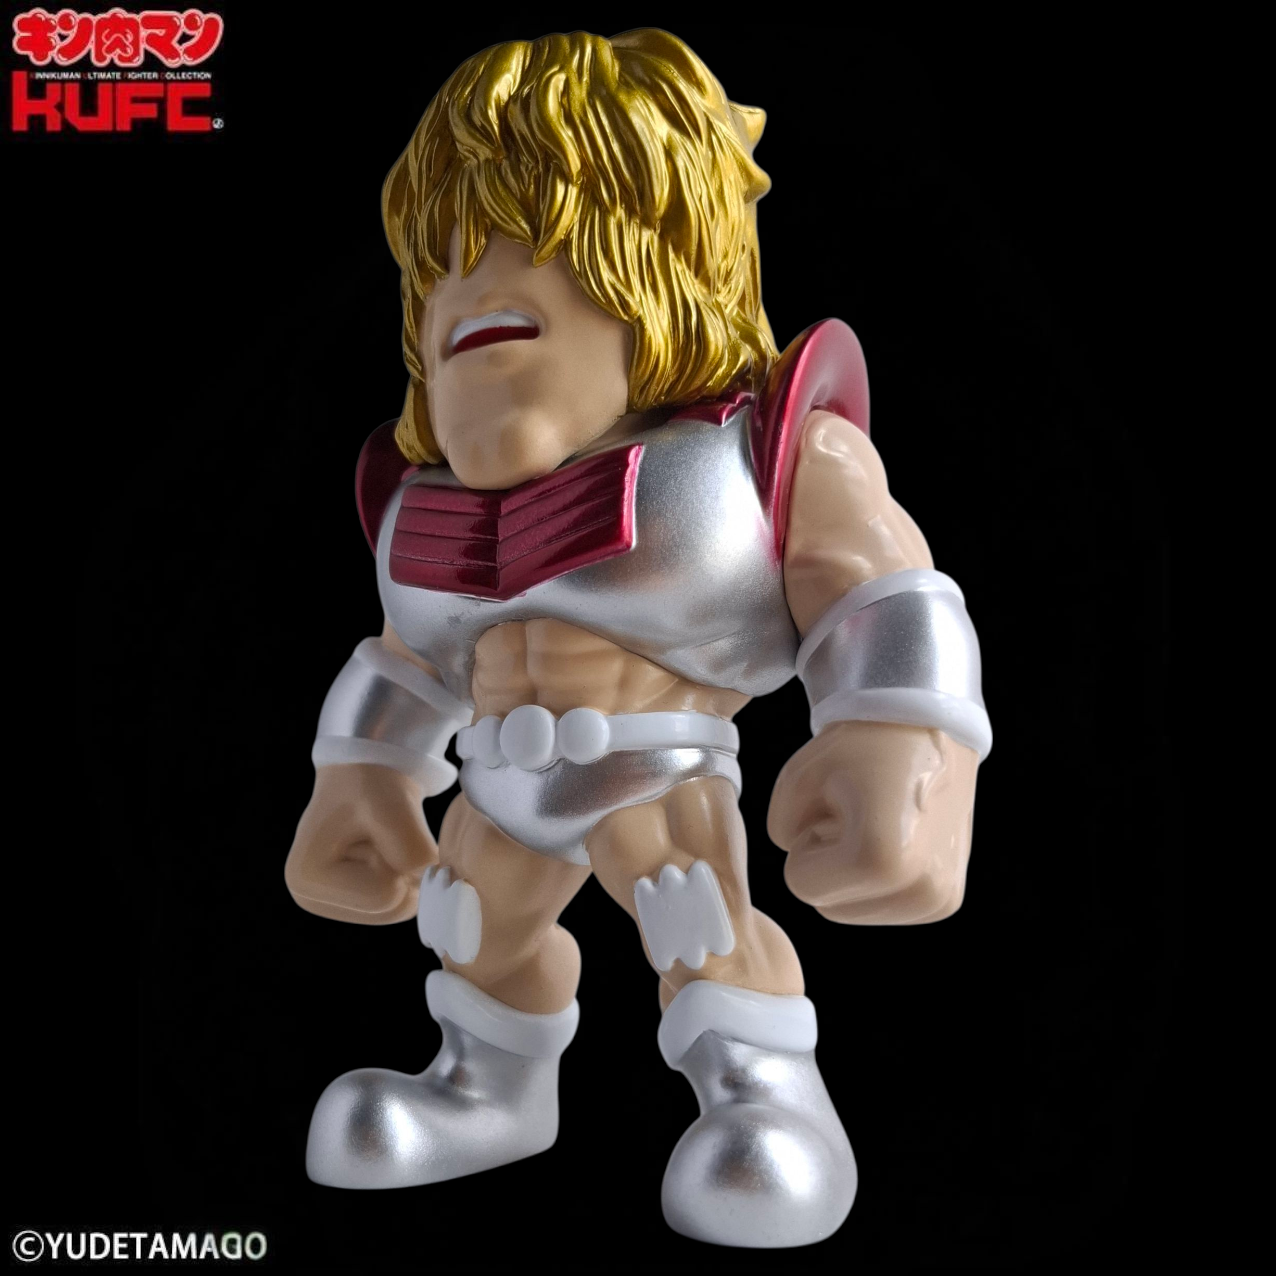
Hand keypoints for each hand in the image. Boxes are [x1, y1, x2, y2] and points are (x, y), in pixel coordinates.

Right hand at [285, 764, 437, 923]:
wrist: (366, 771)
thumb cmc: (370, 783)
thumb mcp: (393, 807)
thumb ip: (412, 849)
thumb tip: (432, 885)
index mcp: (306, 879)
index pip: (383, 897)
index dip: (401, 862)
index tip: (386, 827)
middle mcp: (311, 898)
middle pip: (392, 908)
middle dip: (405, 870)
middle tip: (389, 831)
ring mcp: (330, 904)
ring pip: (400, 908)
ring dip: (408, 872)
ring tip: (386, 838)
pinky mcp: (350, 903)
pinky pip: (400, 904)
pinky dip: (407, 877)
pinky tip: (389, 849)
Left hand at [767, 720, 978, 923]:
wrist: (927, 725)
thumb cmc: (864, 744)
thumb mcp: (798, 779)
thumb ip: (781, 829)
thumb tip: (798, 856)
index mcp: (882, 861)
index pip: (800, 883)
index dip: (805, 842)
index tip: (836, 808)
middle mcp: (920, 889)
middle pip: (827, 905)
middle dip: (829, 863)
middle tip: (857, 815)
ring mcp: (939, 898)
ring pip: (853, 911)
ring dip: (851, 873)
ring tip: (877, 823)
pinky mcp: (947, 900)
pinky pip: (881, 908)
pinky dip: (876, 880)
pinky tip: (893, 838)